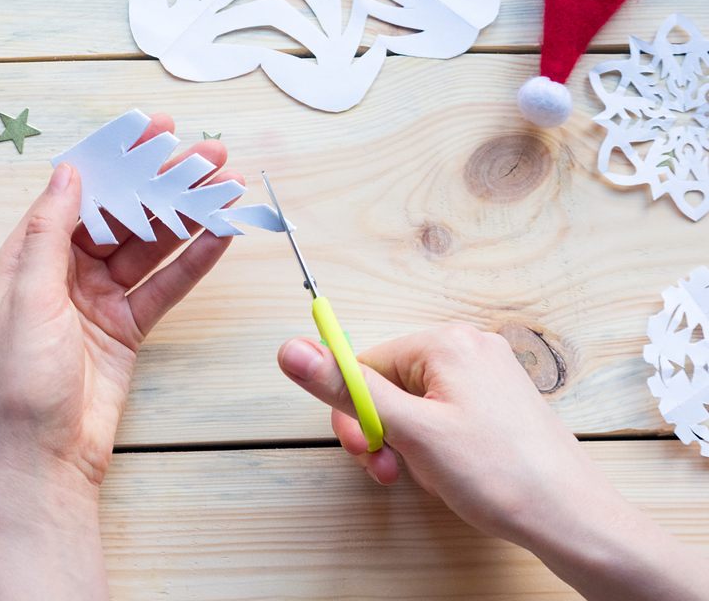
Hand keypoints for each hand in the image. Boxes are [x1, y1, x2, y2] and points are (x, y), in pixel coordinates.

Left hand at [0, 114, 241, 600]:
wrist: (47, 457)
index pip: (77, 194)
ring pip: (149, 247)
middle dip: (162, 184)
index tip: (154, 132)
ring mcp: (99, 299)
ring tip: (224, 188)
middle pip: (121, 215)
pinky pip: (164, 286)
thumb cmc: (21, 382)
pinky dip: (192, 263)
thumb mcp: (27, 299)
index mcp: (28, 258)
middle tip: (207, 157)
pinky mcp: (128, 326)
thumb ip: (48, 234)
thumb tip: (68, 174)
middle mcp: (64, 272)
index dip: (115, 160)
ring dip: (185, 217)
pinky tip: (219, 236)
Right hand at [279, 324, 708, 599]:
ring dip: (405, 442)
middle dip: (382, 430)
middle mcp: (468, 348)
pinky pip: (441, 414)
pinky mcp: (497, 402)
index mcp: (446, 343)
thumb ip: (346, 389)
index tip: (367, 448)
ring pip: (414, 404)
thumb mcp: (409, 431)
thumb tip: (291, 349)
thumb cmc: (499, 474)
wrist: (569, 517)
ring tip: (424, 474)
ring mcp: (486, 375)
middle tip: (393, 468)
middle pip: (389, 382)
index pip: (365, 364)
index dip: (355, 413)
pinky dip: (432, 444)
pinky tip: (448, 470)